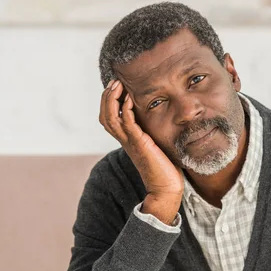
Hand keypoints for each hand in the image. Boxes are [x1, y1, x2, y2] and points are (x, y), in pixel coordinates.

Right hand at [99, 80, 183, 223]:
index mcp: (127, 140)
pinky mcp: (140, 143)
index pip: (109, 118)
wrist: (166, 188)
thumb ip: (153, 133)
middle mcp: (125, 140)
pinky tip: (131, 98)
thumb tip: (163, 120)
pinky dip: (127, 108)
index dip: (109, 101)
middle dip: (107, 97)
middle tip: (115, 82)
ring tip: (118, 85)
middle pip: (105, 115)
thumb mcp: (156, 146)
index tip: (117, 86)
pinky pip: (127, 122)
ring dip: (112, 99)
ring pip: (110, 117)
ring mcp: (131, 142)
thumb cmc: (165, 169)